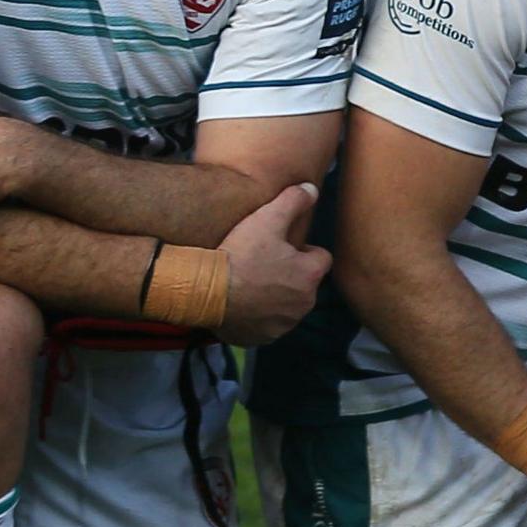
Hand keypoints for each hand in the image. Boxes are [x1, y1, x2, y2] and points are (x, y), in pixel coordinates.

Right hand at [212, 180, 326, 344]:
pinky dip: (260, 316)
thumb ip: (293, 201)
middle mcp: (304, 303)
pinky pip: (268, 324)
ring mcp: (284, 324)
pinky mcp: (264, 338)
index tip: (281, 247)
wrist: (206, 292)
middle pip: (305, 283)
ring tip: (250, 283)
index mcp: (310, 274)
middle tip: (262, 264)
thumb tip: (312, 189)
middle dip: (290, 275)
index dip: (303, 251)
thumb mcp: (266, 219)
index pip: (320, 258)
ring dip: (276, 296)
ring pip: (287, 305)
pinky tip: (242, 304)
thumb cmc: (241, 254)